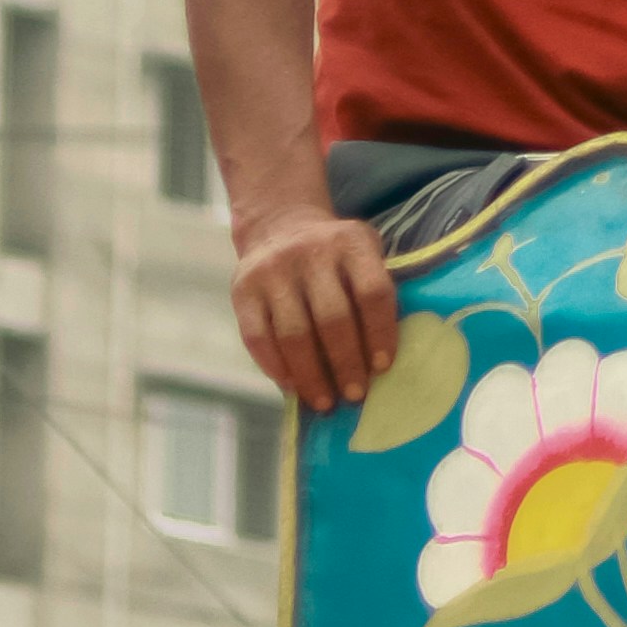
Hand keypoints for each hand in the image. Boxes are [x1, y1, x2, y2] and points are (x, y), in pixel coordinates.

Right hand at [232, 202, 403, 413]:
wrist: (279, 225)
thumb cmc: (334, 256)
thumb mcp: (362, 254)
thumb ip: (372, 293)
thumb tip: (380, 363)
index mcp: (351, 242)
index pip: (372, 291)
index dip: (380, 332)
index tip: (383, 367)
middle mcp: (311, 252)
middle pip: (333, 318)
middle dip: (346, 363)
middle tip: (356, 394)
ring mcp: (273, 270)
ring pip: (294, 334)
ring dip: (312, 375)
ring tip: (325, 401)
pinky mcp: (243, 290)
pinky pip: (258, 338)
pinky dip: (276, 367)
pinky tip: (292, 386)